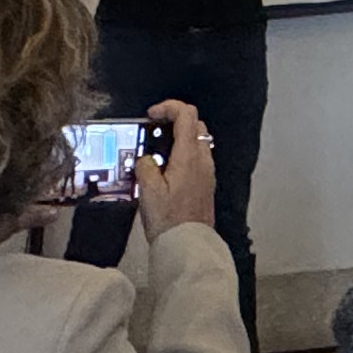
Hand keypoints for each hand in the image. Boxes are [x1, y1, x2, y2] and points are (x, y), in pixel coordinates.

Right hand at [141, 99, 217, 235]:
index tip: (151, 115)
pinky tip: (166, 168)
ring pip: (197, 140)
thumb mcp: (148, 191)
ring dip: (179, 137)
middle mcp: (203, 160)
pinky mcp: (206, 183)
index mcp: (189, 156)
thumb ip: (145, 166)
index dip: (168, 107)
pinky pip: (197, 157)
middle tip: (152, 130)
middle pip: (194, 123)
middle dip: (173, 120)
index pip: (186, 114)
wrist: (187, 245)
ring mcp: (207, 171)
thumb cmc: (169, 220)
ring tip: (156, 151)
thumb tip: (146, 158)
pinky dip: (183, 152)